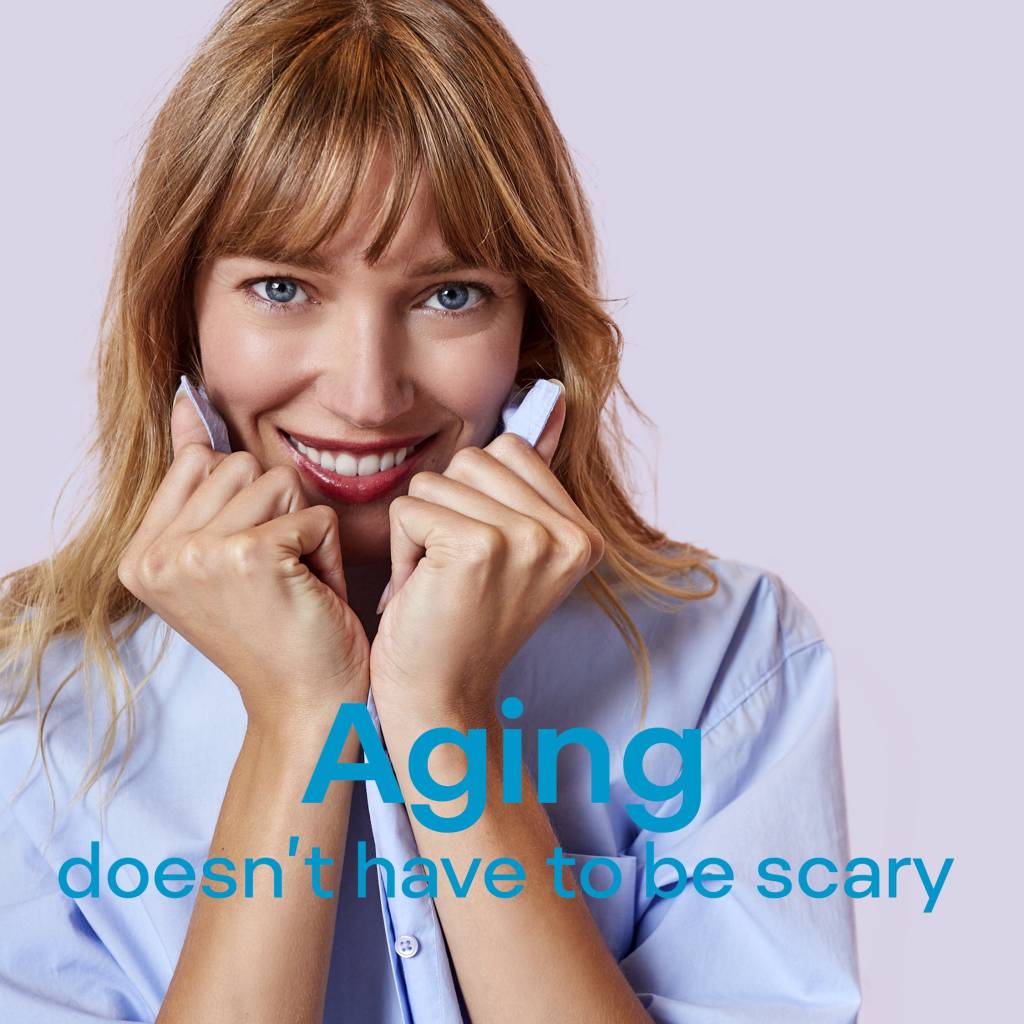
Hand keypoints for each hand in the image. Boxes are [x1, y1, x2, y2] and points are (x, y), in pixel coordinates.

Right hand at [117, 390, 369, 727]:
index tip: (250, 561)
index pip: (198, 463)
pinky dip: (328, 552)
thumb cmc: (275, 632)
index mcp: (140, 555)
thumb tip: (185, 400)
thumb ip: (196, 483)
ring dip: (302, 531)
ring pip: (279, 482)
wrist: (308, 704)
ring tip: (293, 585)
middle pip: (241, 466)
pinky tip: (313, 595)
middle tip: (276, 580)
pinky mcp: (252, 555)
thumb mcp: (219, 558)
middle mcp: (158, 555)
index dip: (244, 502)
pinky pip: (314, 514)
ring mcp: (199, 554)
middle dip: (275, 514)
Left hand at [369, 388, 604, 726]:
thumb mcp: (512, 549)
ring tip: (438, 581)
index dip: (476, 496)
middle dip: (447, 509)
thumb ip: (531, 481)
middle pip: (476, 458)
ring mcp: (529, 540)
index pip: (513, 451)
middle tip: (454, 573)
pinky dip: (401, 548)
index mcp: (583, 534)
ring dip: (422, 528)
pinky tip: (420, 591)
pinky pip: (412, 506)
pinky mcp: (479, 547)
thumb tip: (554, 394)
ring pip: (440, 480)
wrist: (439, 699)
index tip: (479, 558)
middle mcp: (568, 535)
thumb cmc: (460, 623)